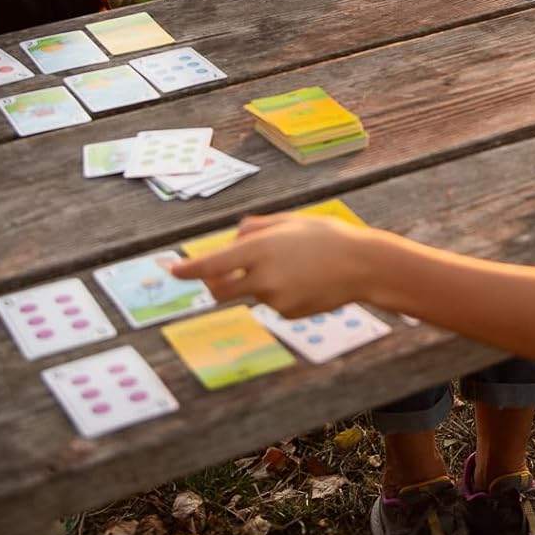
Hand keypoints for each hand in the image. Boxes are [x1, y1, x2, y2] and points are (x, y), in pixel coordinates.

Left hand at [170, 214, 380, 316]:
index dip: (188, 270)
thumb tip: (233, 240)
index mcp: (260, 249)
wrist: (362, 265)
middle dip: (214, 284)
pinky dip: (279, 292)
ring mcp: (275, 300)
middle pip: (220, 290)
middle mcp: (263, 278)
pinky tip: (305, 280)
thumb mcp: (288, 221)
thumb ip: (254, 228)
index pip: (213, 264)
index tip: (173, 271)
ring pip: (252, 293)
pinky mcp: (288, 313)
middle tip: (218, 274)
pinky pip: (272, 302)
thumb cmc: (325, 235)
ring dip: (259, 281)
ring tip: (294, 265)